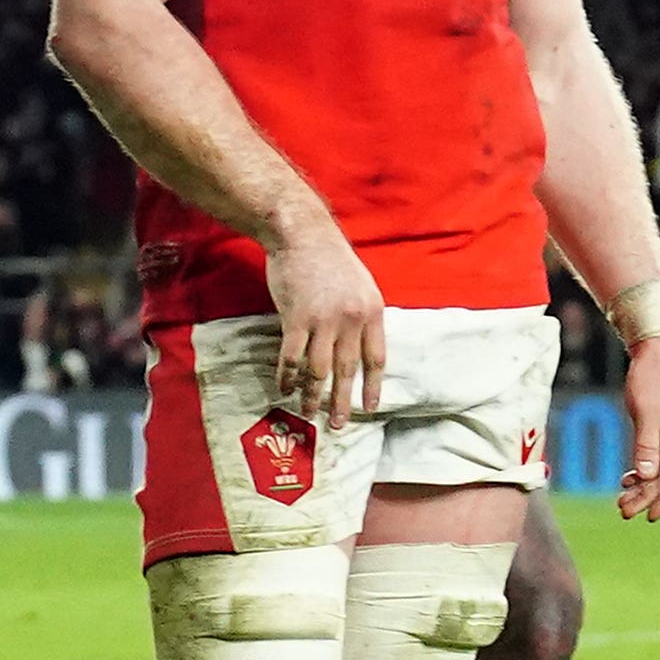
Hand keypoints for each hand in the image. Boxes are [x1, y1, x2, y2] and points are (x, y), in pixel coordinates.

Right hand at [262, 213, 385, 427]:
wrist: (302, 235)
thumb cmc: (329, 258)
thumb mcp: (360, 285)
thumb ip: (361, 316)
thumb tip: (358, 345)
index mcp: (372, 312)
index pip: (376, 358)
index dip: (372, 386)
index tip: (370, 407)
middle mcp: (351, 320)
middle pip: (347, 370)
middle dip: (342, 401)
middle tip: (337, 424)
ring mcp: (323, 320)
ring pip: (318, 369)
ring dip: (312, 395)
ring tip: (308, 413)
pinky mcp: (296, 318)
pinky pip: (291, 356)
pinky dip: (287, 375)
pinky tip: (283, 388)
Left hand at [617, 330, 659, 520]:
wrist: (658, 342)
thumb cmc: (653, 374)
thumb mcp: (646, 412)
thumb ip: (647, 446)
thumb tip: (647, 476)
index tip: (648, 516)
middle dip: (649, 496)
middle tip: (623, 511)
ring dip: (645, 483)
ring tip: (621, 499)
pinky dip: (645, 466)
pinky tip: (628, 477)